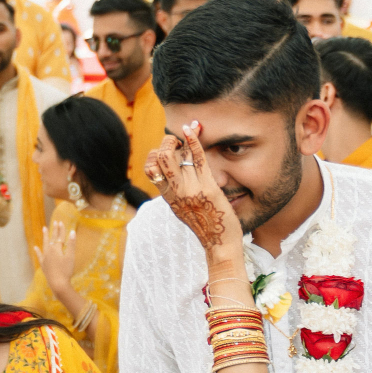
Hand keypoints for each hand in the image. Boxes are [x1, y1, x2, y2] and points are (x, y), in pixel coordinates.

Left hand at [36, 219, 76, 295]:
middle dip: (54, 230)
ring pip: (45, 244)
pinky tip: (35, 247)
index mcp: (56, 249)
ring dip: (45, 236)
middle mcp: (49, 251)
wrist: (58, 284)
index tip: (61, 222)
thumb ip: (71, 244)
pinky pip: (39, 255)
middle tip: (54, 222)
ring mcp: (45, 258)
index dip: (61, 229)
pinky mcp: (43, 264)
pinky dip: (37, 251)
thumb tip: (73, 231)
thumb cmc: (66, 271)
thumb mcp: (70, 257)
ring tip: (44, 229)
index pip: (59, 237)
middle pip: (52, 239)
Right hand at [146, 122, 242, 253]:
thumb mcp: (184, 209)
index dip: (155, 153)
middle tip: (177, 142)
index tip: (168, 150)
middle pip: (159, 158)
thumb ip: (178, 192)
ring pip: (176, 156)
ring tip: (187, 135)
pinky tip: (192, 128)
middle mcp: (176, 192)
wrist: (220, 244)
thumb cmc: (207, 227)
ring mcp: (191, 189)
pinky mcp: (208, 187)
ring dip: (180, 141)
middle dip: (166, 143)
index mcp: (168, 197)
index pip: (151, 168)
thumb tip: (178, 174)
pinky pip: (198, 158)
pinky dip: (193, 140)